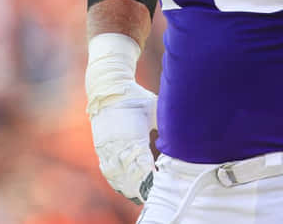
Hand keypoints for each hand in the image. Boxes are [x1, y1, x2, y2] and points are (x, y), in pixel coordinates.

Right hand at [90, 82, 157, 203]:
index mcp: (133, 135)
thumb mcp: (154, 107)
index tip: (160, 180)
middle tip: (154, 191)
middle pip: (130, 175)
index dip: (151, 177)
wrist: (108, 88)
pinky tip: (125, 187)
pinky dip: (117, 180)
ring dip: (129, 186)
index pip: (142, 165)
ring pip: (117, 176)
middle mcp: (118, 145)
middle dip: (142, 186)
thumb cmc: (135, 97)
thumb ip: (166, 122)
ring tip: (141, 194)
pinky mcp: (100, 148)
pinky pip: (108, 170)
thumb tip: (181, 131)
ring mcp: (107, 148)